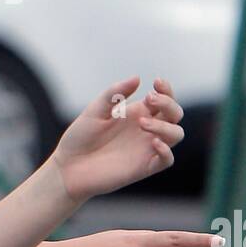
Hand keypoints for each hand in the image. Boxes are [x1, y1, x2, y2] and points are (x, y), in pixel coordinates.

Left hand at [49, 76, 184, 202]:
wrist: (69, 166)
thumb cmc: (81, 137)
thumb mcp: (95, 110)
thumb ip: (115, 93)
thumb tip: (137, 78)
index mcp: (138, 113)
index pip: (164, 99)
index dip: (166, 89)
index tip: (156, 82)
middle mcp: (146, 129)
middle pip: (175, 114)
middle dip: (168, 103)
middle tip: (150, 100)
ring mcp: (147, 148)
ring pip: (176, 134)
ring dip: (165, 126)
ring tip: (142, 123)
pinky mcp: (144, 167)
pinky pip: (167, 160)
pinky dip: (166, 150)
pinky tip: (153, 142)